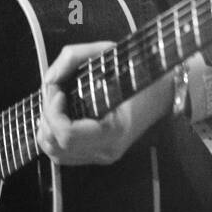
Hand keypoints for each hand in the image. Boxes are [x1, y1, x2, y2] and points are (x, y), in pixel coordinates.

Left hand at [36, 41, 174, 166]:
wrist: (164, 92)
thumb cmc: (139, 72)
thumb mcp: (109, 55)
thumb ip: (74, 57)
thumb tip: (50, 76)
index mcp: (112, 132)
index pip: (66, 134)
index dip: (53, 111)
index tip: (58, 90)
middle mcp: (105, 151)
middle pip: (54, 144)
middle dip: (47, 113)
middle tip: (56, 90)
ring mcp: (100, 156)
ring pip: (53, 151)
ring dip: (47, 124)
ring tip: (57, 102)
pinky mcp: (96, 155)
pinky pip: (61, 153)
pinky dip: (53, 133)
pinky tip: (61, 114)